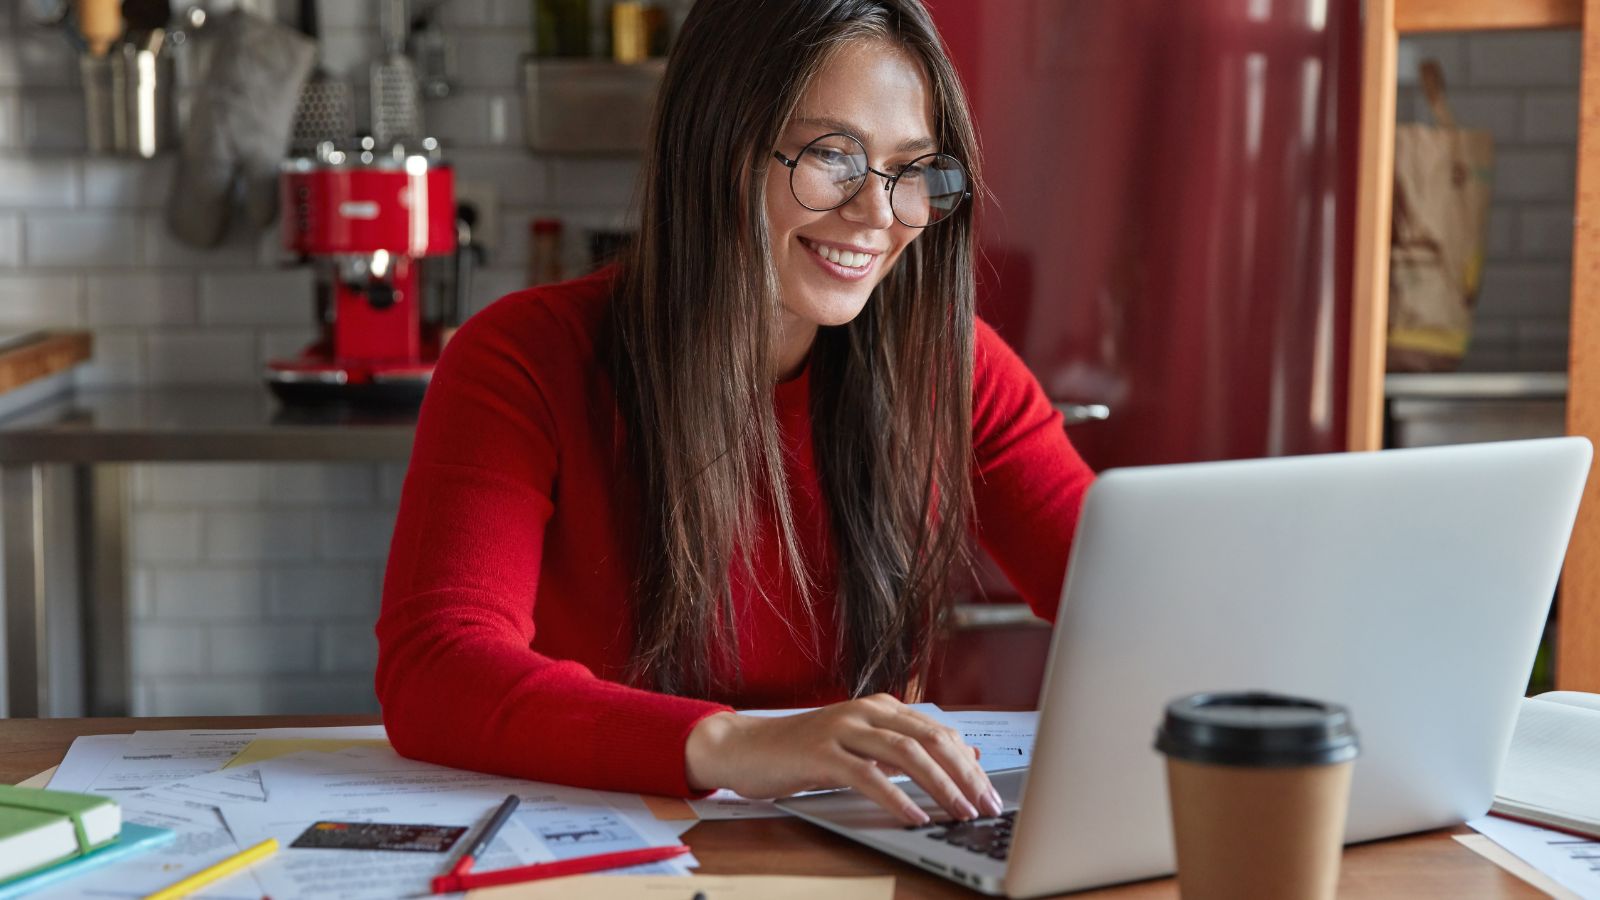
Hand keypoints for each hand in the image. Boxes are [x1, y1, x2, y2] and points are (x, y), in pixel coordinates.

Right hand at [683, 693, 1001, 825]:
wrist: (746, 748)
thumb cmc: (803, 752)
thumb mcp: (860, 747)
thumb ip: (903, 750)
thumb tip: (960, 759)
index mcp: (880, 707)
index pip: (937, 732)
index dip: (969, 763)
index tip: (990, 793)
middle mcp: (865, 712)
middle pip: (929, 740)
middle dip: (964, 775)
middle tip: (987, 807)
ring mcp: (842, 730)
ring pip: (905, 754)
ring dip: (940, 786)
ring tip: (961, 812)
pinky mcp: (820, 754)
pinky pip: (867, 776)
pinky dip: (896, 798)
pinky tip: (915, 817)